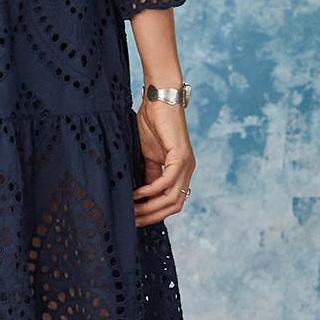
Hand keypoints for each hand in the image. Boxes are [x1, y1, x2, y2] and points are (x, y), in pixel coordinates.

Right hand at [133, 99, 194, 224]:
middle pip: (174, 205)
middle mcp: (187, 170)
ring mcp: (186, 164)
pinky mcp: (181, 156)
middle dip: (153, 216)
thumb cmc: (153, 122)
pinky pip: (167, 181)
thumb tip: (143, 195)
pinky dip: (152, 190)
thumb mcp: (149, 155)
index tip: (136, 220)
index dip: (155, 214)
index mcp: (180, 171)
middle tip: (133, 221)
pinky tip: (137, 193)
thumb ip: (149, 174)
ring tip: (133, 211)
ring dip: (151, 207)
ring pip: (172, 197)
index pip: (172, 201)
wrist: (160, 99)